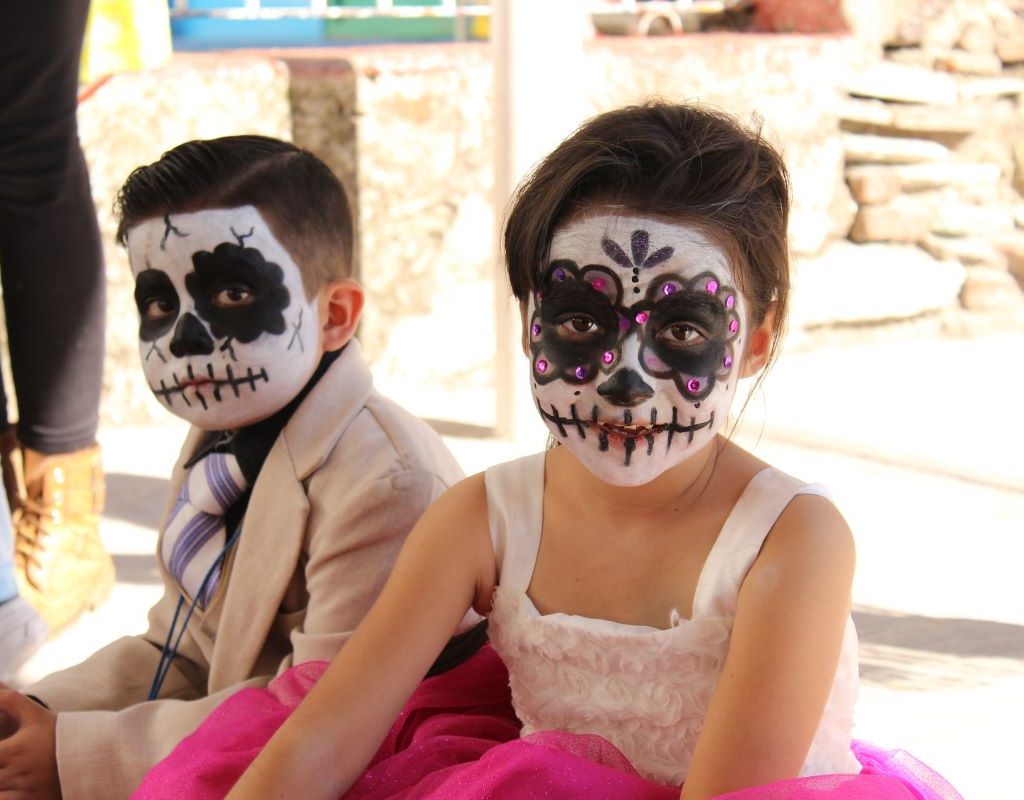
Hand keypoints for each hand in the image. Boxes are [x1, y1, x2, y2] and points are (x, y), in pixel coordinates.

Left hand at [0, 683, 60, 799]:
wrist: (92, 753)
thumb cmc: (59, 734)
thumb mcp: (37, 715)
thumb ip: (12, 701)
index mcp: (14, 750)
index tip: (0, 750)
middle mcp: (18, 772)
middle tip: (3, 762)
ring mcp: (25, 790)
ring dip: (1, 785)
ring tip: (7, 775)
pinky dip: (6, 796)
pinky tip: (9, 789)